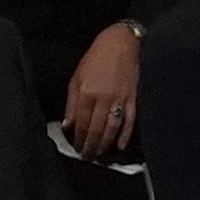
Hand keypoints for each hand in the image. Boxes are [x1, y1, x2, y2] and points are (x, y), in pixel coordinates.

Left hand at [59, 19, 137, 158]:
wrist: (121, 43)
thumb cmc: (96, 58)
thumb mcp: (77, 77)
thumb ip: (72, 103)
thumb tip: (67, 124)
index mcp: (87, 93)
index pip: (81, 122)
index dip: (78, 138)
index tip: (76, 148)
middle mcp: (103, 99)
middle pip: (96, 129)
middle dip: (91, 145)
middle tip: (87, 156)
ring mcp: (120, 100)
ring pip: (112, 128)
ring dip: (105, 143)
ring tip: (100, 154)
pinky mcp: (133, 99)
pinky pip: (129, 121)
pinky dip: (125, 135)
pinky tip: (120, 146)